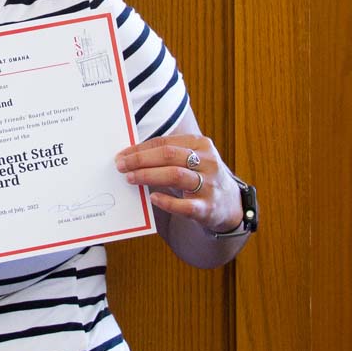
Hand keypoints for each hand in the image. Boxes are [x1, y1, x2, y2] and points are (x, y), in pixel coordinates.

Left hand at [115, 135, 241, 233]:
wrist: (230, 205)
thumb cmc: (202, 178)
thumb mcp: (192, 159)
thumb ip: (168, 156)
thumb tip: (132, 155)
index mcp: (201, 145)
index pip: (165, 142)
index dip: (140, 148)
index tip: (122, 155)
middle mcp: (207, 162)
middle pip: (168, 155)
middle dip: (141, 160)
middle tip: (121, 166)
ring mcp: (209, 185)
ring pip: (175, 175)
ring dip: (149, 175)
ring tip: (130, 178)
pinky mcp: (208, 208)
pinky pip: (185, 205)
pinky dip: (167, 201)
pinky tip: (153, 198)